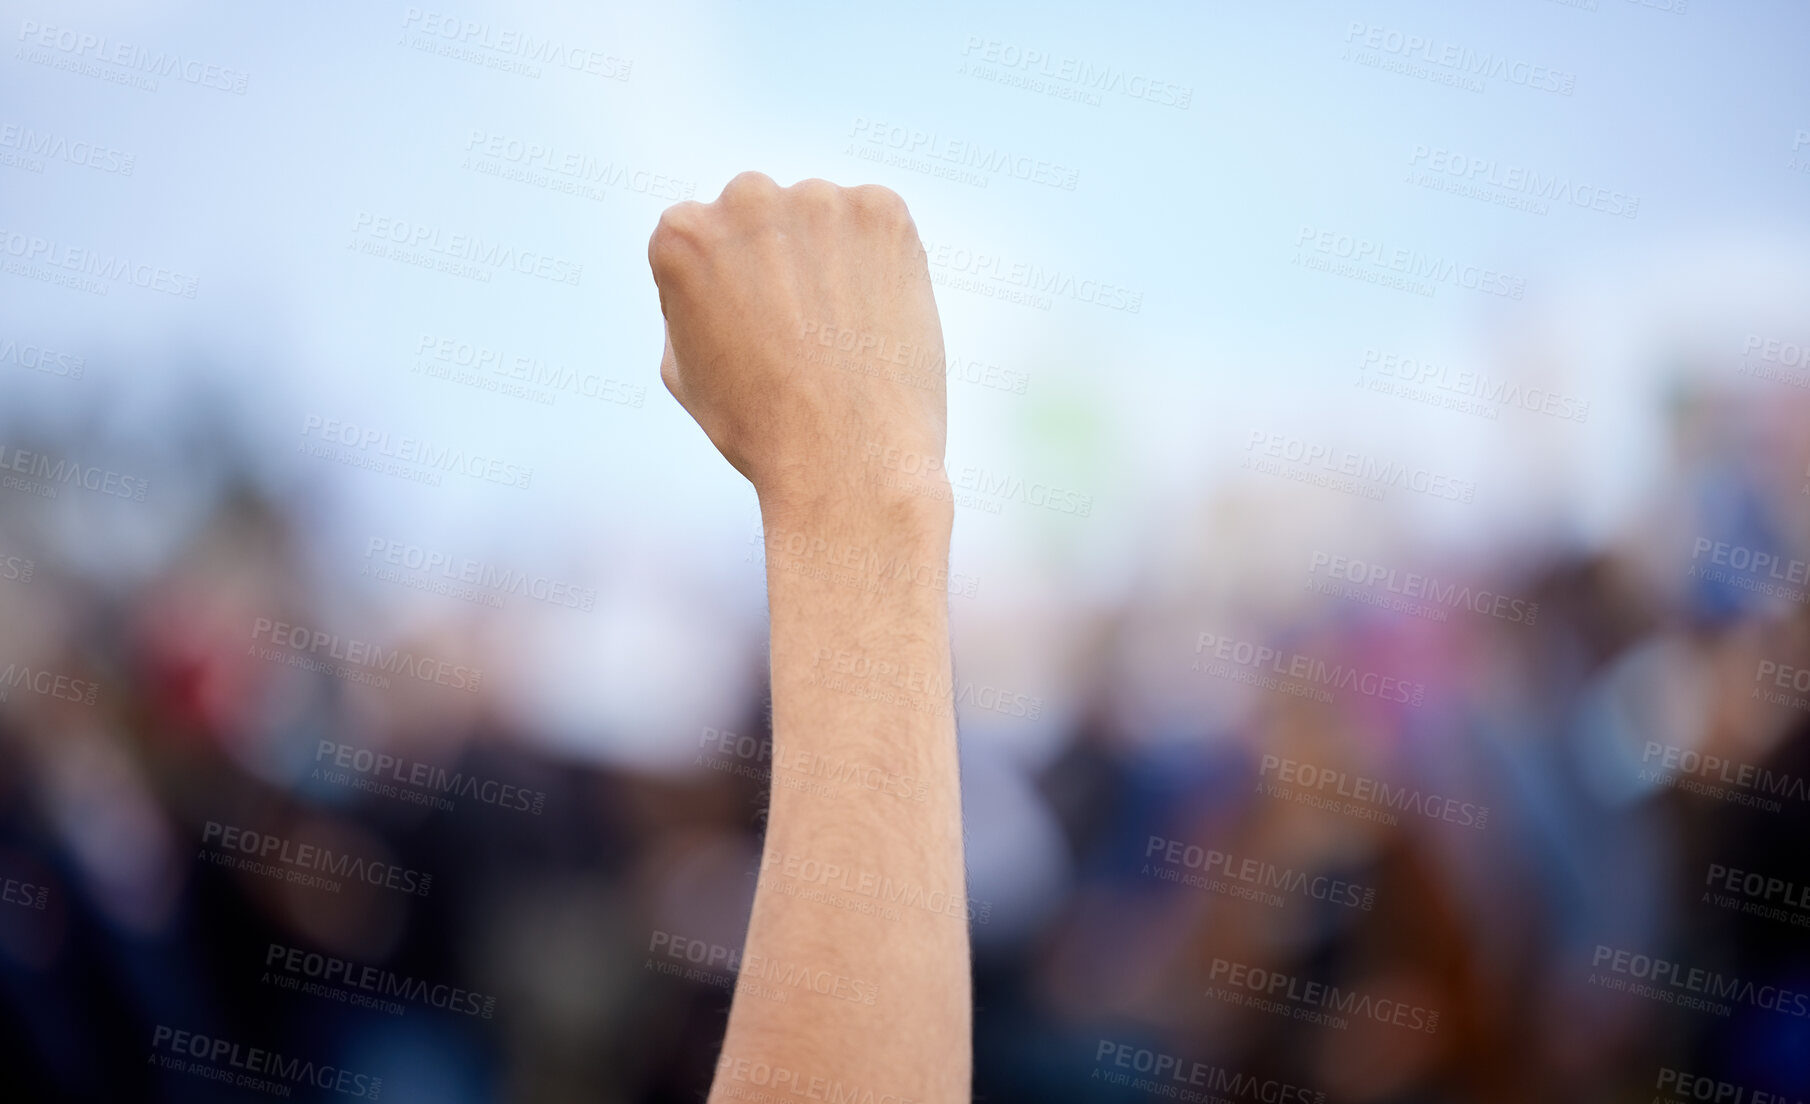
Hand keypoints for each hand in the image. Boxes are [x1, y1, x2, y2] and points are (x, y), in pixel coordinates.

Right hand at [647, 171, 948, 519]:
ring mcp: (818, 199)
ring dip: (832, 260)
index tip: (753, 331)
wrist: (847, 456)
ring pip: (823, 220)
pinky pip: (878, 227)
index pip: (704, 238)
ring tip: (843, 335)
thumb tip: (711, 275)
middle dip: (780, 262)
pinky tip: (875, 322)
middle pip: (763, 216)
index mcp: (682, 233)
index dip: (732, 291)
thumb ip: (687, 302)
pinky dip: (882, 263)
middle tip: (802, 331)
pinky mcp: (882, 211)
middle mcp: (745, 199)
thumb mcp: (682, 369)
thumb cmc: (761, 428)